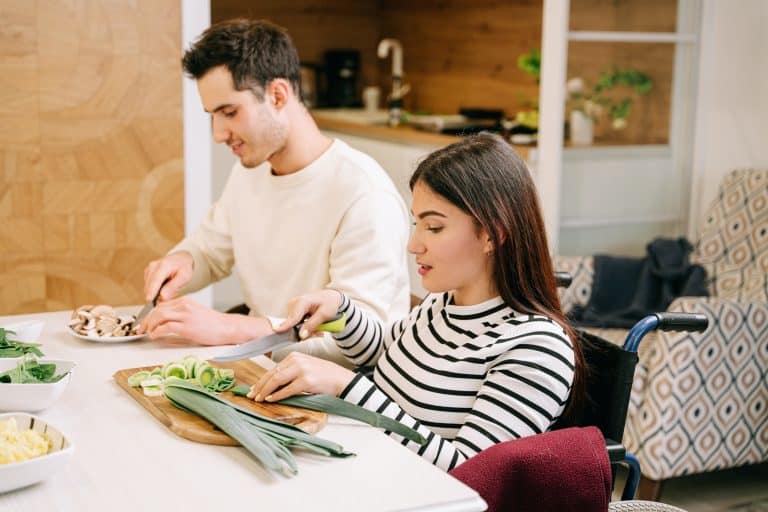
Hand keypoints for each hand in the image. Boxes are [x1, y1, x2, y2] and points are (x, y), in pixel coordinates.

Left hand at [136, 296, 269, 344]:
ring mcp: (185, 316)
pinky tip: (154, 335)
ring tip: (146, 332)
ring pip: (159, 316)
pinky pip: (165, 327)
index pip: (162, 305)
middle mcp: (184, 305)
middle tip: (141, 328)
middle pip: (157, 310)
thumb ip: (181, 314)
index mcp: (185, 301)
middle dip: (146, 320)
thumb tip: (165, 322)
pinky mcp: (186, 327)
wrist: (228, 328)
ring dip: (149, 325)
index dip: (150, 314)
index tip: (145, 321)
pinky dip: (156, 331)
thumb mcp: (196, 313)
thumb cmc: (214, 324)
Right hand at [143, 251, 193, 302]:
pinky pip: (149, 286)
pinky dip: (155, 290)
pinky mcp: (147, 273)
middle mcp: (153, 266)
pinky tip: (164, 287)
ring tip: (169, 290)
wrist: (180, 258)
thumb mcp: (184, 277)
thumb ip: (173, 287)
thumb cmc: (184, 268)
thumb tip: (162, 297)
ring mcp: (149, 269)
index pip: (155, 280)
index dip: (151, 291)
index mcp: (164, 265)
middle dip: (155, 296)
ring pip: (148, 287)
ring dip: (156, 293)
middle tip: (166, 300)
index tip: (149, 301)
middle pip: (149, 285)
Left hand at [247, 352, 355, 401]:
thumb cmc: (324, 376)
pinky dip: (277, 395)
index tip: (254, 388)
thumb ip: (290, 372)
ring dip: (265, 391)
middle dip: (260, 386)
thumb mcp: (305, 368)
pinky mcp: (306, 381)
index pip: (273, 369)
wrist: (341, 379)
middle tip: (252, 395)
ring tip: (258, 399)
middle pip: (272, 374)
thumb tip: (272, 384)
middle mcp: (297, 360)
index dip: (262, 380)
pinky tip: (271, 399)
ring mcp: (302, 370)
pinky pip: (287, 390)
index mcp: (295, 356)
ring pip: (277, 380)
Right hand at [275, 289, 343, 339]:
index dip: (285, 325)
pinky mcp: (293, 310)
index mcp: (302, 301)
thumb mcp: (324, 315)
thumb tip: (301, 335)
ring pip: (293, 324)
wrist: (331, 297)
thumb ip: (312, 325)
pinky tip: (311, 324)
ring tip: (318, 327)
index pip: (293, 317)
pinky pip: (295, 322)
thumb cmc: (330, 303)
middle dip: (302, 331)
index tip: (275, 330)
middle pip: (292, 323)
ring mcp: (293, 306)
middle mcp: (294, 302)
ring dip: (303, 329)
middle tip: (319, 333)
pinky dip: (302, 326)